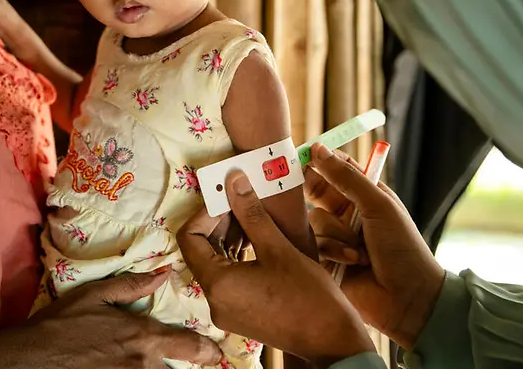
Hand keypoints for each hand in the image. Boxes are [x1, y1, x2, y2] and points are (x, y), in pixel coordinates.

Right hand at [0, 271, 222, 368]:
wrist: (29, 360)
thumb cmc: (60, 325)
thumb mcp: (93, 295)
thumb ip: (131, 285)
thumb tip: (163, 274)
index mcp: (142, 335)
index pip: (191, 346)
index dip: (208, 351)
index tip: (215, 352)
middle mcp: (144, 364)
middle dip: (192, 366)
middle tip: (203, 361)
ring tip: (157, 364)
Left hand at [178, 171, 375, 367]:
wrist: (332, 340)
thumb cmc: (308, 295)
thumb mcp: (278, 248)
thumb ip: (251, 213)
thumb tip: (233, 180)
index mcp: (217, 284)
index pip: (190, 239)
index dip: (205, 213)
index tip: (227, 197)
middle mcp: (214, 301)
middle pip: (200, 250)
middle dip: (218, 222)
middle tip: (240, 201)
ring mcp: (225, 310)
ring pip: (214, 263)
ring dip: (228, 238)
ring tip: (251, 217)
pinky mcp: (239, 313)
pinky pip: (227, 278)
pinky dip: (236, 256)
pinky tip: (256, 240)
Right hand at [305, 143, 445, 349]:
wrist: (409, 298)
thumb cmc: (403, 248)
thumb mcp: (378, 205)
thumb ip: (347, 177)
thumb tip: (318, 149)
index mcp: (362, 195)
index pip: (333, 168)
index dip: (318, 161)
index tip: (303, 157)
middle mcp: (345, 213)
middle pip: (314, 192)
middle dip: (316, 196)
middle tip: (316, 196)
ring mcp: (334, 236)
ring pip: (313, 220)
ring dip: (335, 234)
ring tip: (359, 251)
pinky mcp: (324, 260)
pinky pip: (312, 245)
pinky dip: (331, 252)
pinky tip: (352, 262)